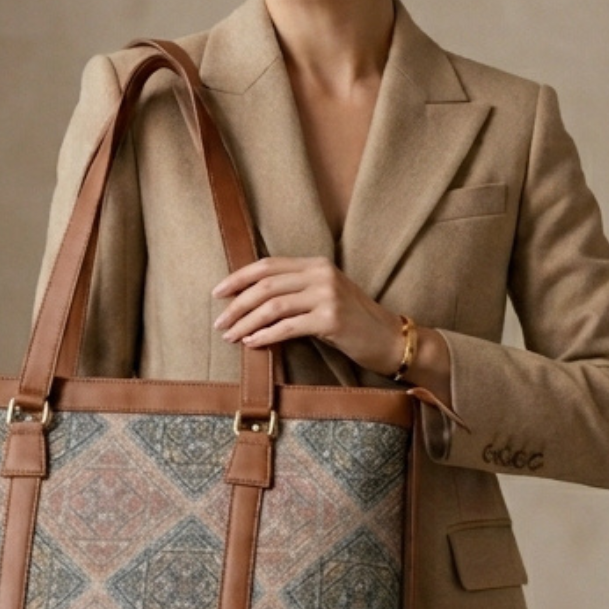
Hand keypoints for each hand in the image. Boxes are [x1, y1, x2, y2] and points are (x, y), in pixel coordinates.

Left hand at [213, 256, 404, 375]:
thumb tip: (251, 303)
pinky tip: (252, 344)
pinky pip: (288, 327)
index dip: (238, 278)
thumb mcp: (325, 298)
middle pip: (265, 285)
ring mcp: (327, 295)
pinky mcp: (331, 319)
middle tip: (219, 323)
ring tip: (230, 336)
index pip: (268, 265)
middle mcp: (321, 274)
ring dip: (246, 322)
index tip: (217, 293)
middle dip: (237, 305)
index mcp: (316, 264)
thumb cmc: (354, 324)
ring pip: (273, 306)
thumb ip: (295, 292)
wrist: (391, 340)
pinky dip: (265, 336)